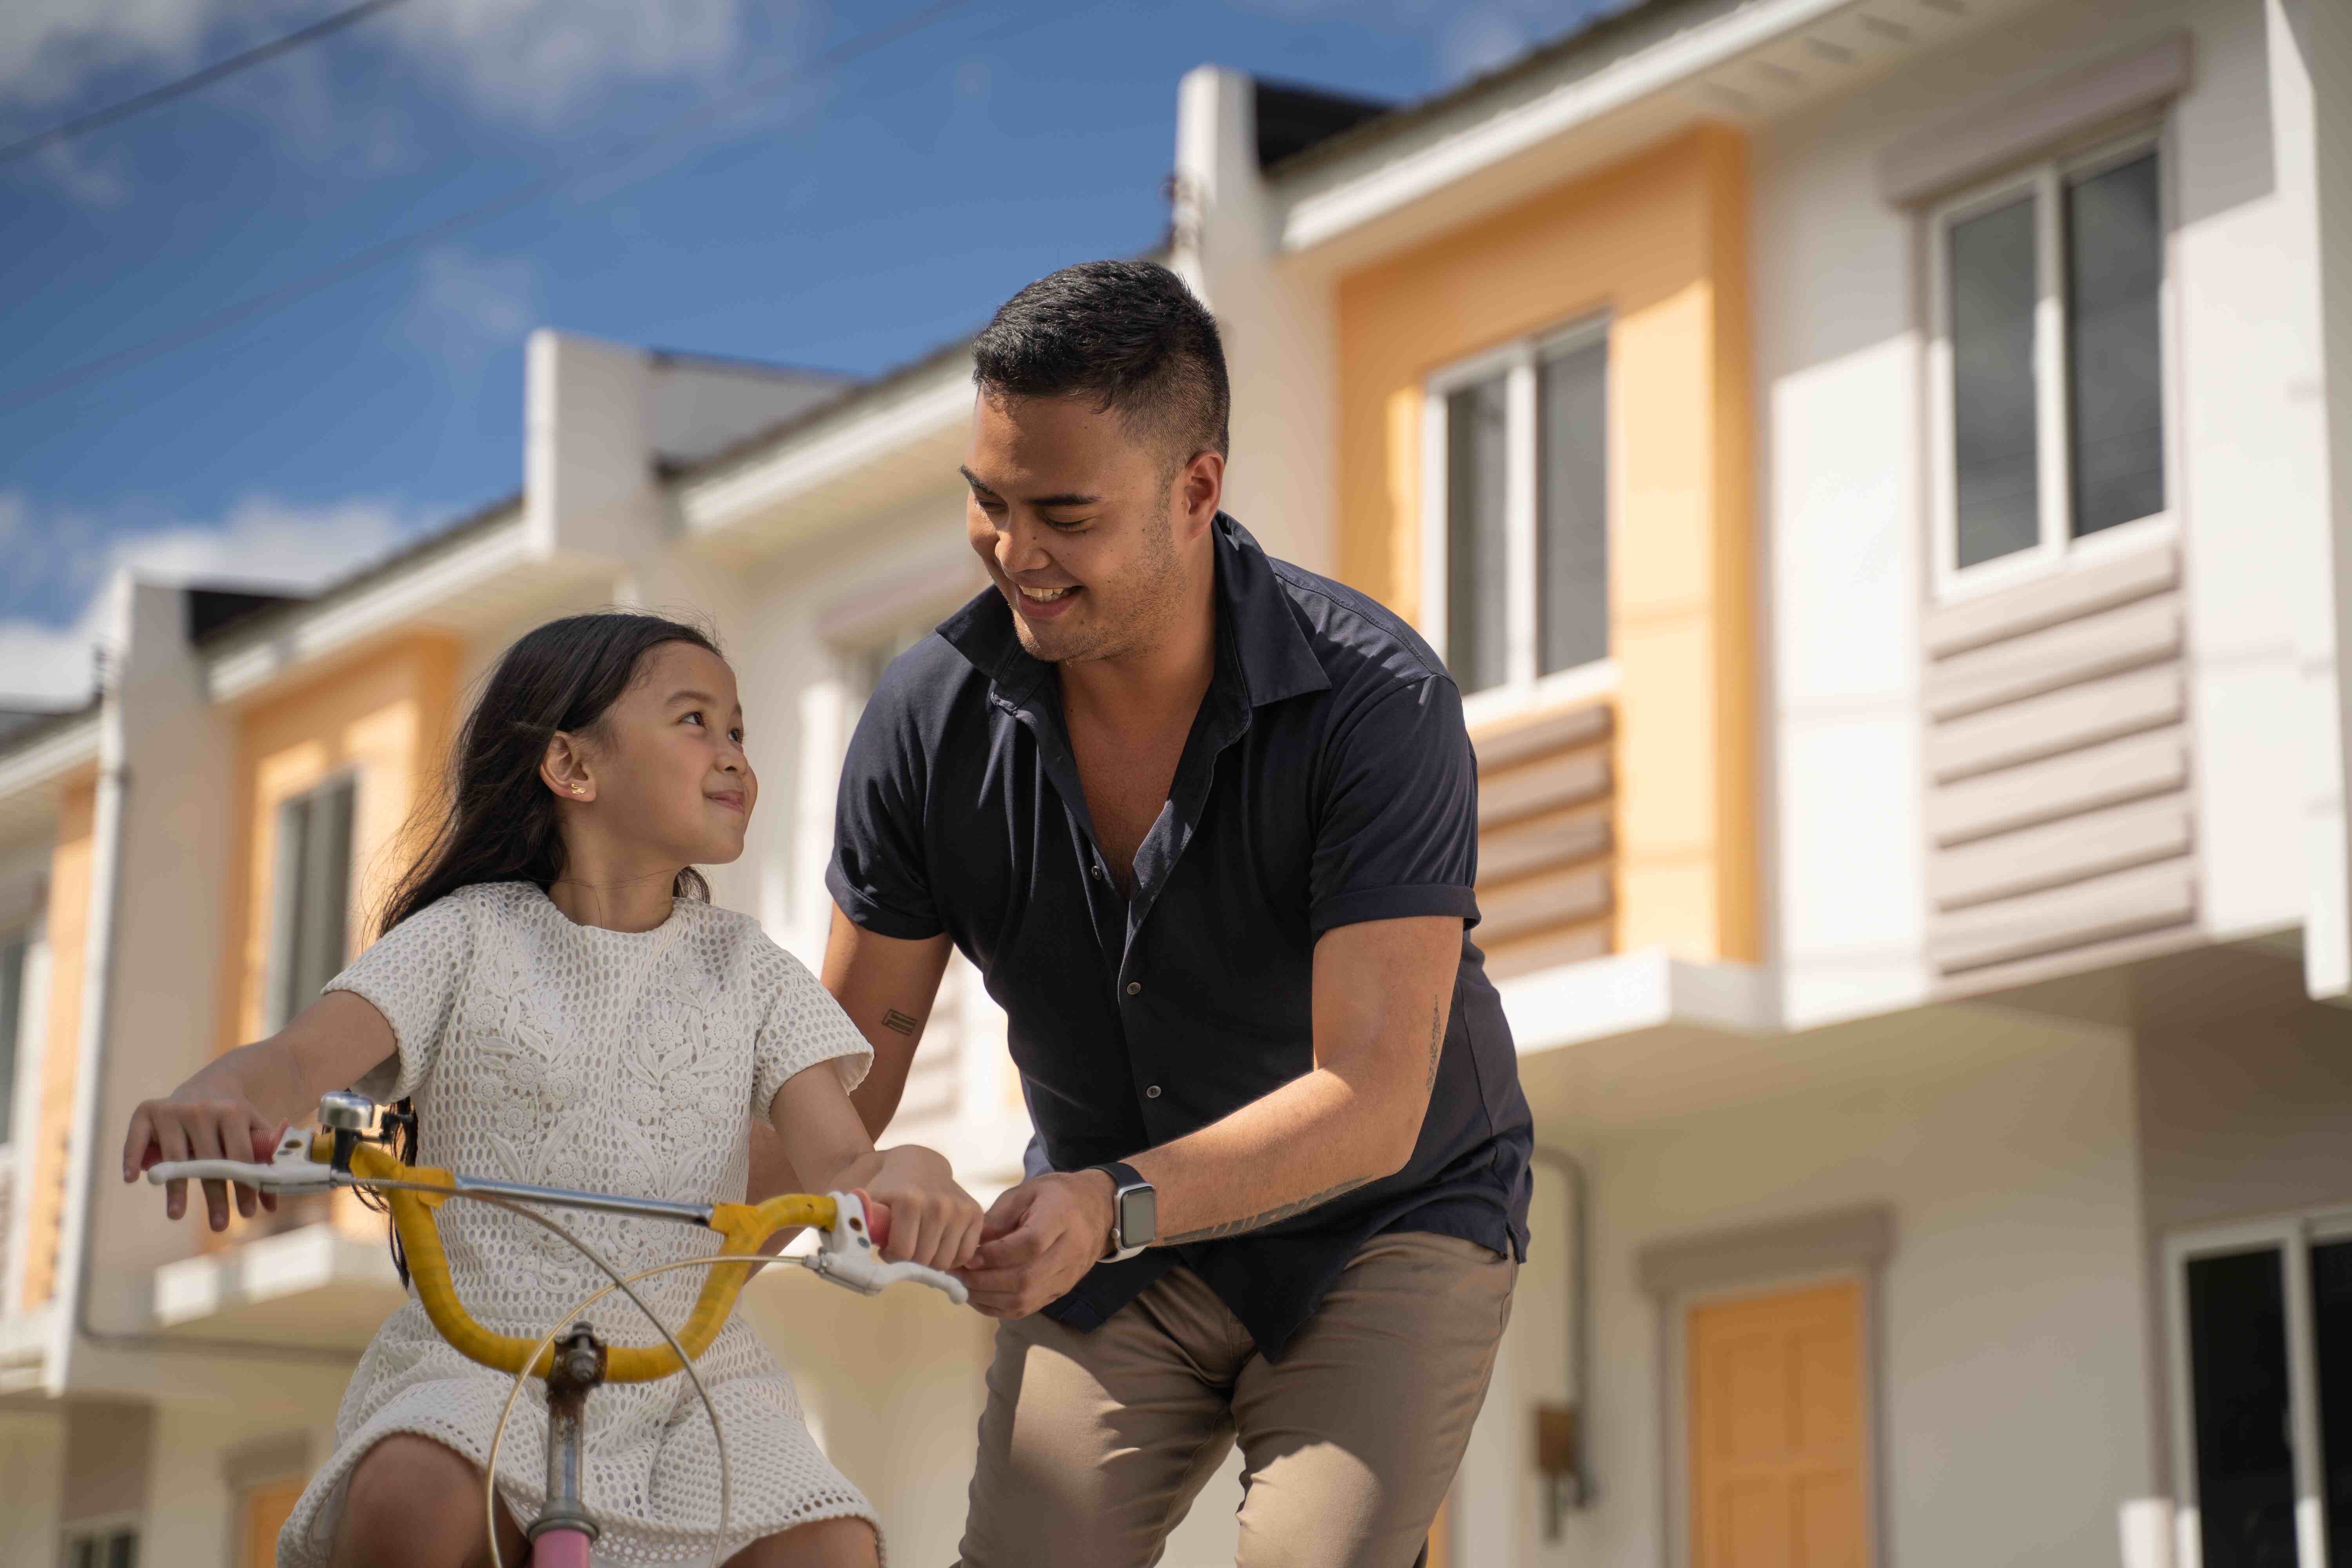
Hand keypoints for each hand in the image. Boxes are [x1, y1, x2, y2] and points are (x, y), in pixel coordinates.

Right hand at [122, 1088, 284, 1230]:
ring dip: (175, 1189)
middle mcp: (202, 1109)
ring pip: (175, 1157)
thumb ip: (265, 1163)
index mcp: (233, 1112)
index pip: (240, 1156)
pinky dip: (131, 1156)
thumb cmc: (235, 1118)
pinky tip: (131, 1179)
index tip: (248, 1214)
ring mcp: (173, 1109)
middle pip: (209, 1161)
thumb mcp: (255, 1131)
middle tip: (220, 1226)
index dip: (245, 1186)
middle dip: (216, 1196)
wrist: (213, 1083)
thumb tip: (271, 1206)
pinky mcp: (147, 1110)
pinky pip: (137, 1137)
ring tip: (176, 1216)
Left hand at [859, 1145, 983, 1271]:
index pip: (902, 1253)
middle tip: (903, 1245)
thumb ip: (854, 1222)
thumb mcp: (863, 1200)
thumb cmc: (884, 1187)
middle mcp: (939, 1204)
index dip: (890, 1256)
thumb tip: (848, 1248)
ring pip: (946, 1261)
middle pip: (925, 1260)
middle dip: (910, 1259)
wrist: (916, 1162)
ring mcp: (960, 1208)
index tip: (886, 1247)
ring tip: (920, 1243)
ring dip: (930, 1260)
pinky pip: (965, 1254)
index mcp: (909, 1200)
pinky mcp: (975, 1212)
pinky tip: (938, 1243)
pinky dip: (952, 1256)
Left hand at [955, 1170, 1115, 1319]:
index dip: (995, 1255)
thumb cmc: (1057, 1195)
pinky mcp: (1061, 1290)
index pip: (1029, 1244)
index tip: (969, 1256)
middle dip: (984, 1281)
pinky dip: (998, 1307)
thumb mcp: (1026, 1192)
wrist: (1097, 1210)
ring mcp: (1066, 1276)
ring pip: (1025, 1299)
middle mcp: (1069, 1251)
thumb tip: (971, 1244)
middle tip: (957, 1273)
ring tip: (963, 1285)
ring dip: (987, 1297)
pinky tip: (979, 1296)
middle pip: (1025, 1278)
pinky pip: (1027, 1308)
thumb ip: (999, 1217)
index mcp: (1062, 1217)